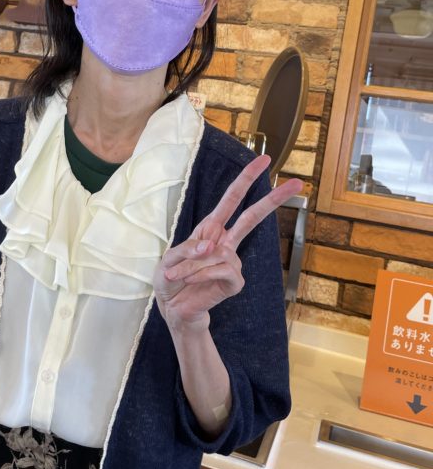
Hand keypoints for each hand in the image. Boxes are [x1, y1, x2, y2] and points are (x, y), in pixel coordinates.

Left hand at [154, 154, 301, 333]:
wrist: (173, 308)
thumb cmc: (171, 280)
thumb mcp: (170, 258)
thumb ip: (188, 249)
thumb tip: (211, 247)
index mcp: (211, 229)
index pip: (232, 200)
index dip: (246, 179)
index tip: (264, 159)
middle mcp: (225, 242)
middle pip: (252, 217)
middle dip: (274, 199)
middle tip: (298, 183)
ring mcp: (232, 262)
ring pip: (217, 254)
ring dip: (192, 265)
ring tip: (178, 275)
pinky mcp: (234, 282)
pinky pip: (220, 270)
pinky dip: (200, 275)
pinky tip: (190, 281)